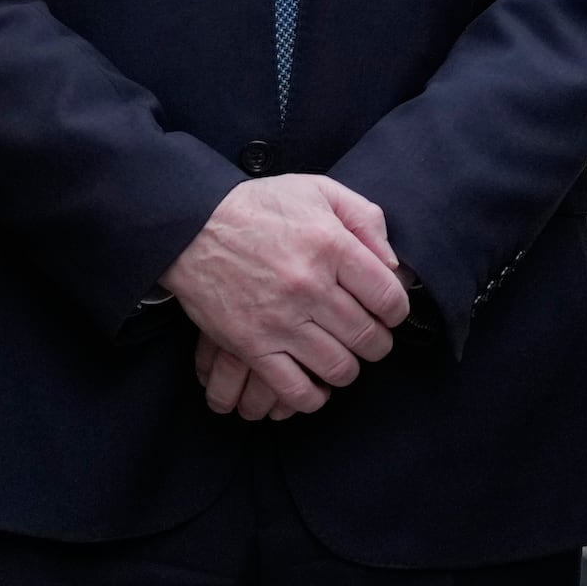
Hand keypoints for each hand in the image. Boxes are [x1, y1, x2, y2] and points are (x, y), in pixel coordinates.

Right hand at [157, 175, 408, 416]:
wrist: (190, 226)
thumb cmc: (258, 207)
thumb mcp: (318, 191)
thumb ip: (365, 219)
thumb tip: (393, 265)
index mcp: (331, 245)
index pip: (390, 298)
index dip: (396, 311)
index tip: (387, 311)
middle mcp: (310, 286)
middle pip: (369, 338)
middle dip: (377, 342)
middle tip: (366, 335)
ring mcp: (280, 320)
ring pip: (339, 368)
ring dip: (348, 368)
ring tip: (340, 354)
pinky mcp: (251, 346)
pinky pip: (296, 390)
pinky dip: (313, 396)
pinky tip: (315, 383)